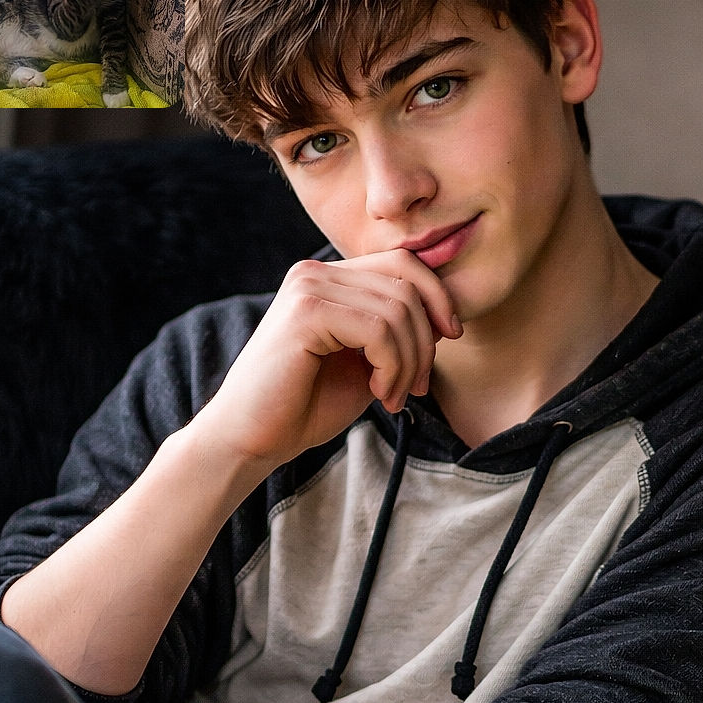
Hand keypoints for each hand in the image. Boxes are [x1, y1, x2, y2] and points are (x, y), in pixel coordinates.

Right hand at [192, 249, 461, 472]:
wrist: (253, 439)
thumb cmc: (307, 405)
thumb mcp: (367, 361)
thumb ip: (397, 332)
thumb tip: (445, 316)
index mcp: (330, 277)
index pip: (403, 263)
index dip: (437, 298)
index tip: (449, 339)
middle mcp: (317, 271)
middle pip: (406, 284)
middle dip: (425, 341)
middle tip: (417, 387)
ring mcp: (308, 286)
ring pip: (398, 310)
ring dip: (409, 362)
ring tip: (394, 396)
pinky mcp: (305, 311)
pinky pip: (378, 330)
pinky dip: (393, 367)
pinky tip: (379, 392)